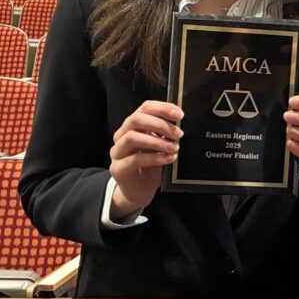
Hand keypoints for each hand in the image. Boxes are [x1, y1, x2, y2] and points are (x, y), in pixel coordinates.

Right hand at [109, 100, 182, 218]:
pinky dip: (155, 158)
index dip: (162, 108)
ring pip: (132, 138)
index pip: (144, 108)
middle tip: (178, 134)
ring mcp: (117, 152)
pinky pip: (135, 160)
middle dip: (159, 124)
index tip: (179, 114)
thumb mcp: (161, 147)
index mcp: (133, 126)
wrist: (139, 191)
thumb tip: (181, 124)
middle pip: (135, 119)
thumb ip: (167, 135)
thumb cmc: (152, 167)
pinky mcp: (118, 169)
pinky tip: (169, 159)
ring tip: (174, 148)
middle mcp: (121, 136)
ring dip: (156, 141)